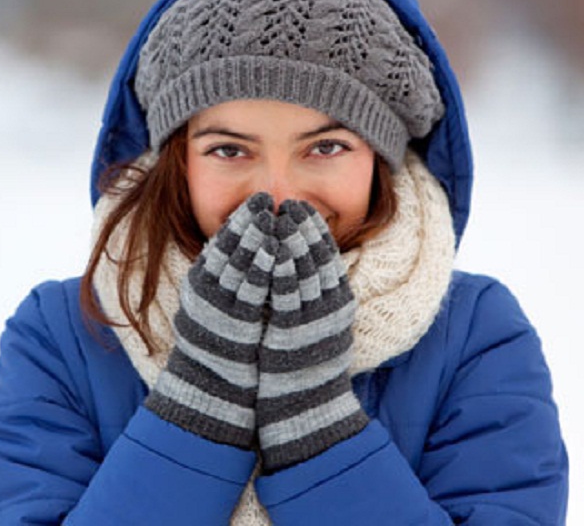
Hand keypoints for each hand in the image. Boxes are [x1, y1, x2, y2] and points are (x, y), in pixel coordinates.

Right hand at [145, 192, 277, 447]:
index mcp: (200, 285)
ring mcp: (218, 307)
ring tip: (272, 215)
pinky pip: (250, 289)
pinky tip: (277, 249)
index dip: (239, 220)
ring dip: (256, 237)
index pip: (220, 244)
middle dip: (248, 221)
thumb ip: (225, 280)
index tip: (256, 201)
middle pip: (228, 248)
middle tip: (264, 198)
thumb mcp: (214, 308)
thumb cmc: (218, 348)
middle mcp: (205, 292)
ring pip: (238, 263)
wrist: (211, 390)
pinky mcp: (234, 323)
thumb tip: (244, 253)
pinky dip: (263, 266)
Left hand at [257, 200, 367, 471]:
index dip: (315, 230)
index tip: (302, 207)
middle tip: (290, 203)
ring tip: (278, 215)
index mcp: (338, 303)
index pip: (328, 256)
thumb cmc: (307, 366)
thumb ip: (316, 296)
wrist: (306, 407)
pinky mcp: (292, 333)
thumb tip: (304, 265)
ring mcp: (312, 320)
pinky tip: (271, 248)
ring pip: (303, 270)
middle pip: (318, 258)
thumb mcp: (320, 325)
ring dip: (291, 240)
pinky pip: (286, 294)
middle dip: (303, 227)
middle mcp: (330, 308)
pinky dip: (279, 268)